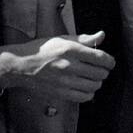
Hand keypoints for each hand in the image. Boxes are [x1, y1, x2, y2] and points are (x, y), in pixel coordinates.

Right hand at [0, 32, 114, 102]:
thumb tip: (102, 36)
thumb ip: (84, 39)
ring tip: (91, 78)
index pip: (100, 58)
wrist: (22, 66)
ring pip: (94, 85)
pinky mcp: (61, 93)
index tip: (110, 62)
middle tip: (99, 69)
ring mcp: (65, 81)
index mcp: (71, 50)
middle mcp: (69, 66)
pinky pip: (85, 97)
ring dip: (97, 82)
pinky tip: (84, 87)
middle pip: (100, 73)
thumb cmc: (43, 50)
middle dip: (104, 71)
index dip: (110, 61)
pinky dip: (89, 93)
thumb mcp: (63, 39)